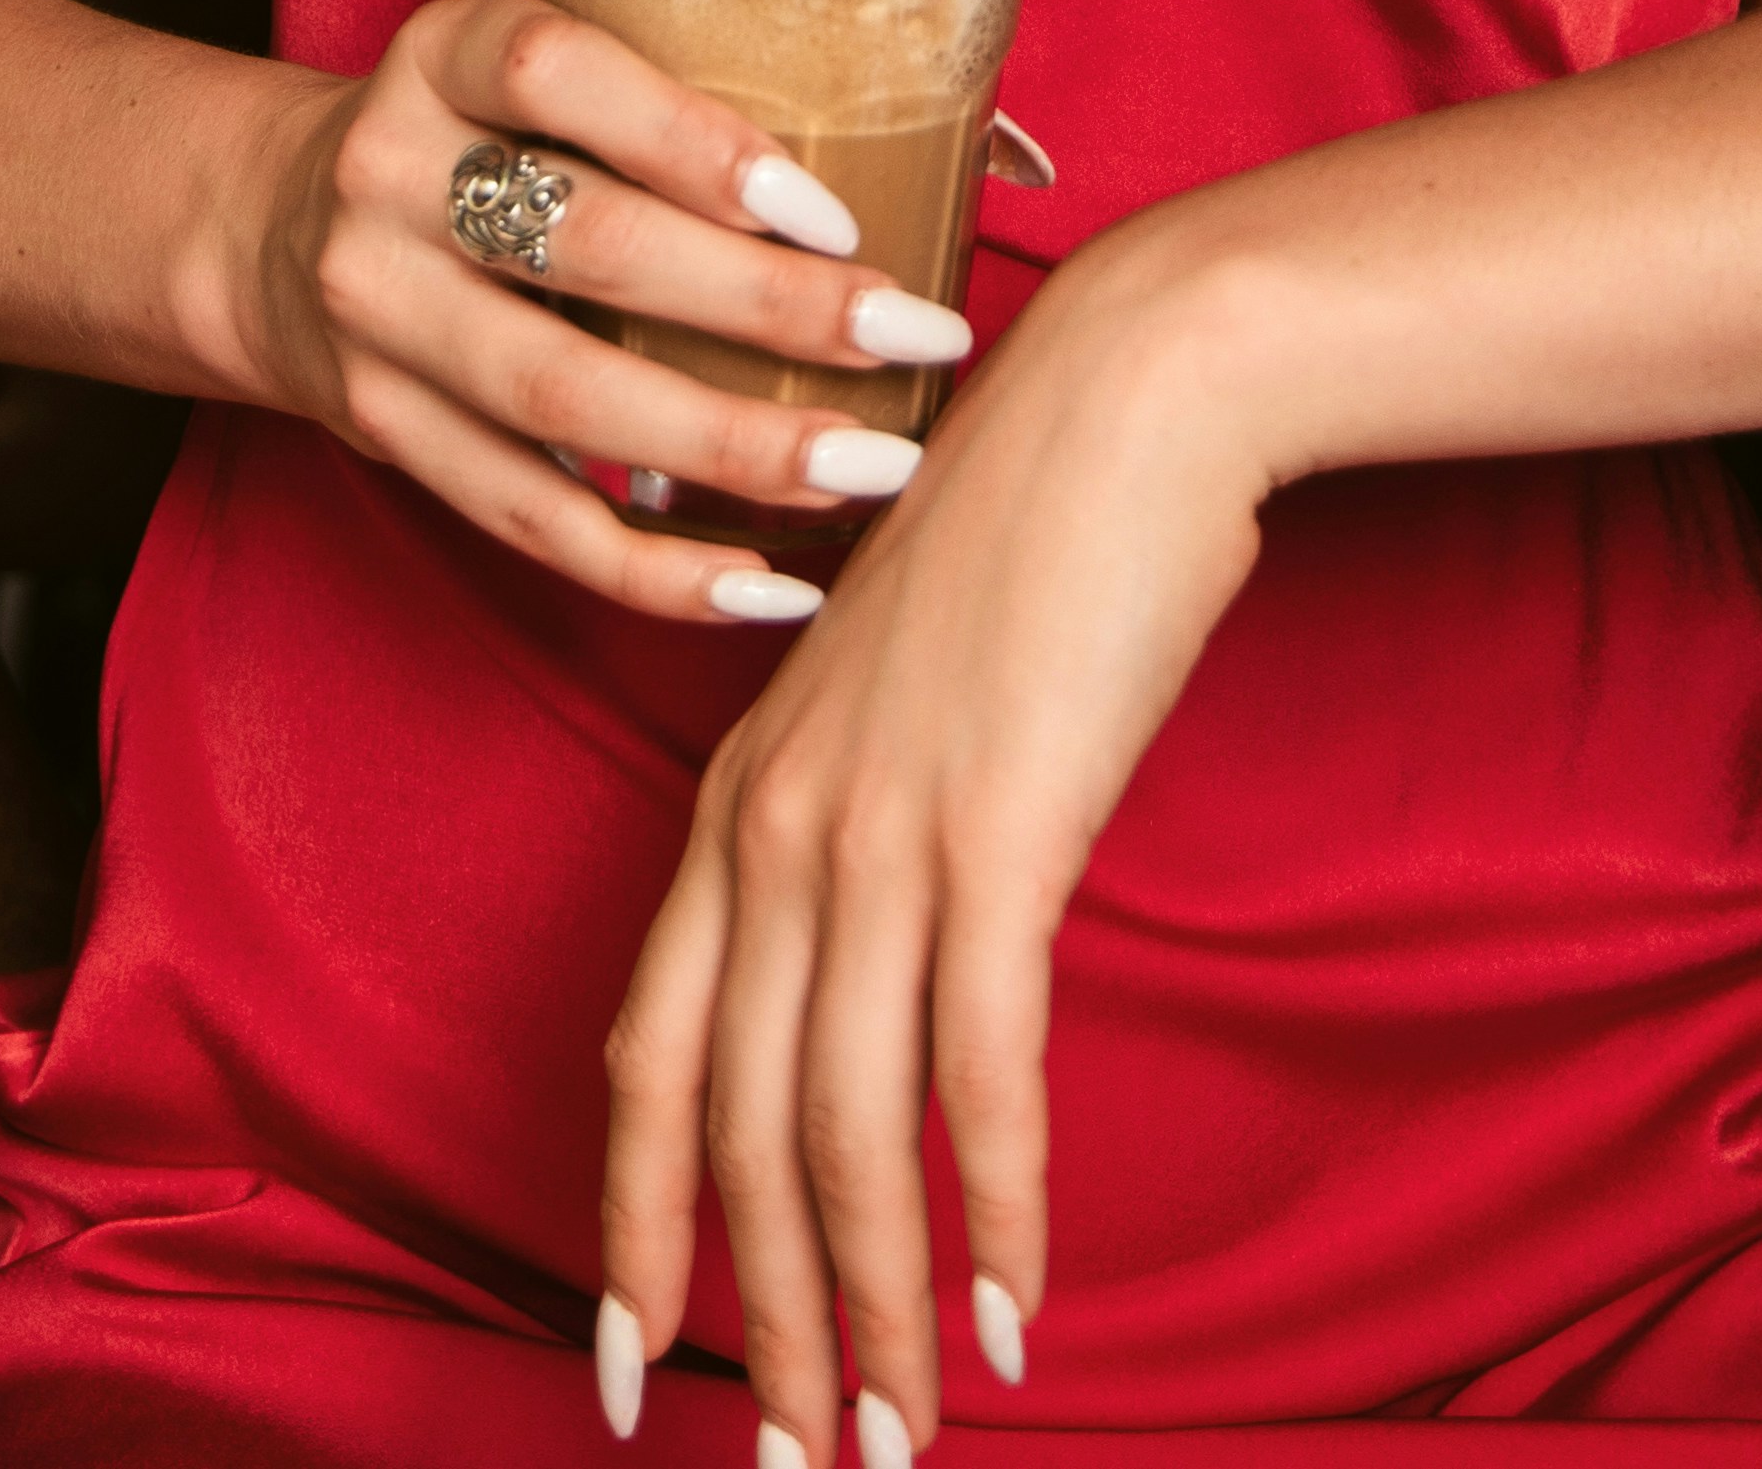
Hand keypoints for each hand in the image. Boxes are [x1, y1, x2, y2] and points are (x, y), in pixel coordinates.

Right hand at [229, 0, 976, 628]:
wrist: (275, 229)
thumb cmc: (480, 137)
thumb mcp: (532, 70)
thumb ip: (682, 97)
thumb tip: (964, 154)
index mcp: (443, 56)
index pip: (563, 77)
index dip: (700, 143)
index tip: (838, 211)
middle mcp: (389, 177)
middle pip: (587, 252)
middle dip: (769, 308)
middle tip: (916, 339)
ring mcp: (375, 316)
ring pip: (566, 402)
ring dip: (734, 447)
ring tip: (874, 466)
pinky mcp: (382, 434)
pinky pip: (531, 521)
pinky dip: (658, 567)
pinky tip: (772, 581)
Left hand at [598, 239, 1269, 1453]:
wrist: (1132, 396)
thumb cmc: (1042, 544)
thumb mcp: (909, 704)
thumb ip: (874, 838)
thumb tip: (902, 984)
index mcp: (739, 798)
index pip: (646, 1060)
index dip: (630, 1229)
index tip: (629, 1368)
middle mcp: (777, 825)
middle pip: (733, 1134)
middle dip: (767, 1325)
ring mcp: (878, 830)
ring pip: (840, 1132)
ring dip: (880, 1306)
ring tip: (913, 1436)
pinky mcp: (998, 830)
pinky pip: (976, 1070)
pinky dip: (999, 1205)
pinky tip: (1023, 1305)